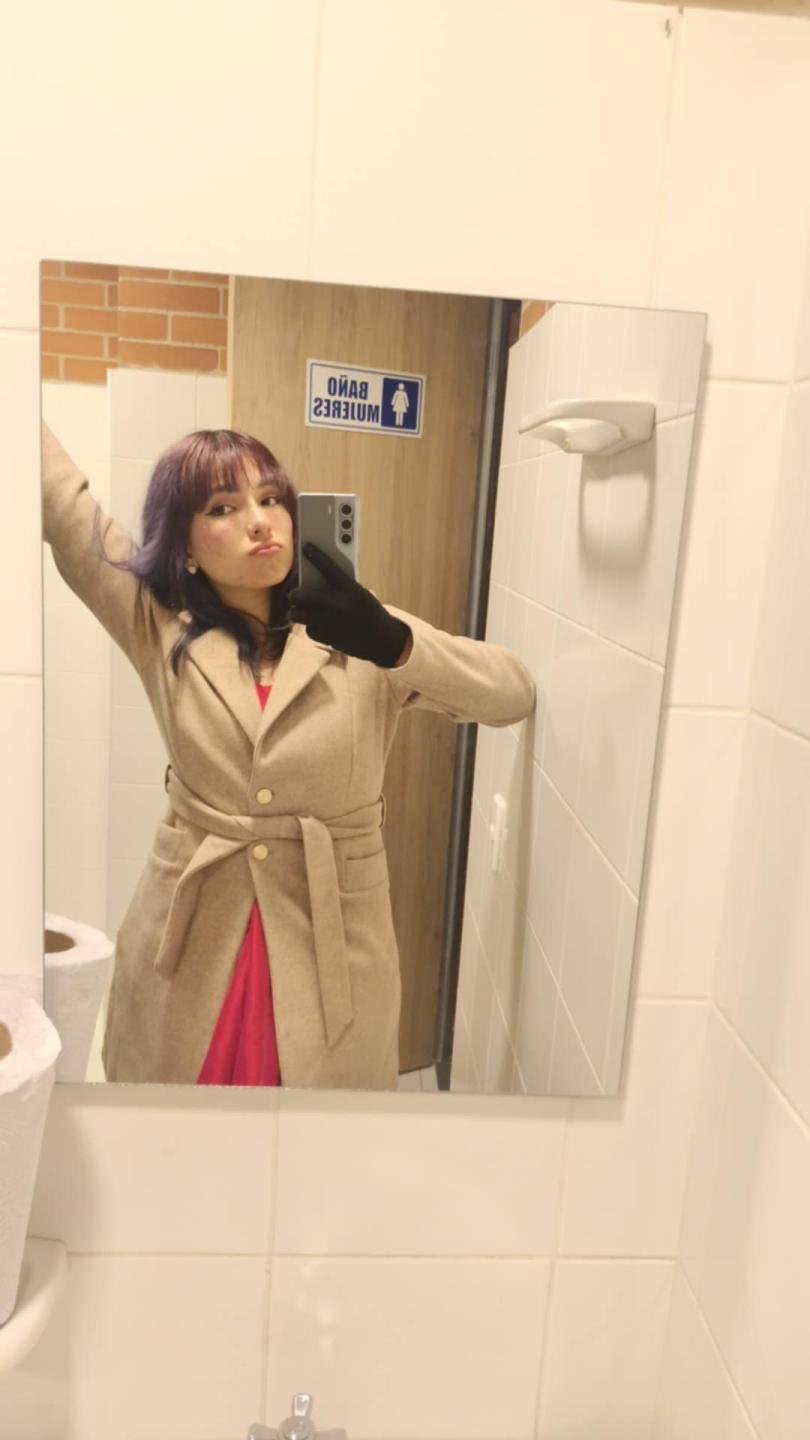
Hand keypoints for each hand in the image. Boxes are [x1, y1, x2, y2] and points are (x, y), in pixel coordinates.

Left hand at [288, 542, 409, 667]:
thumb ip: (339, 587)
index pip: (327, 566)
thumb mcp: (359, 594)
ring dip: (298, 612)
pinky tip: (320, 625)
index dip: (315, 555)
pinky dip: (313, 627)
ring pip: (297, 615)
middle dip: (294, 594)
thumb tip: (312, 581)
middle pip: (299, 595)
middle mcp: (337, 604)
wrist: (382, 639)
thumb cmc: (369, 612)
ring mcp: (330, 622)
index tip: (305, 547)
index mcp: (349, 589)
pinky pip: (309, 630)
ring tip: (303, 610)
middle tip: (296, 594)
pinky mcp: (327, 638)